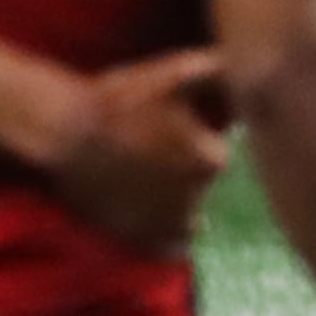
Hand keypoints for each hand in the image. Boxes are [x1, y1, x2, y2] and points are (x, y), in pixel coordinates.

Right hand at [46, 49, 231, 253]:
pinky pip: (171, 249)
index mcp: (211, 160)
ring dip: (180, 207)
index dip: (198, 142)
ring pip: (191, 220)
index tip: (175, 131)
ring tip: (150, 184)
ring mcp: (165, 222)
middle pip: (202, 188)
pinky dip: (170, 240)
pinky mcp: (138, 238)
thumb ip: (220, 72)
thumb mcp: (172, 74)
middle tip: (156, 154)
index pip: (219, 155)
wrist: (61, 132)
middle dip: (186, 174)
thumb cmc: (116, 100)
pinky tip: (155, 217)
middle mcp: (196, 198)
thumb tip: (254, 67)